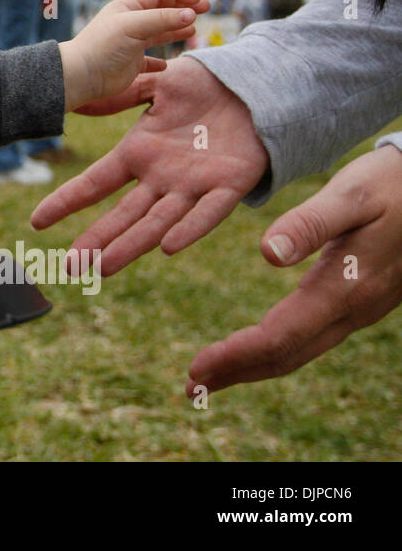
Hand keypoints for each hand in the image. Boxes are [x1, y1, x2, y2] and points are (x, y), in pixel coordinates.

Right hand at [32, 55, 265, 275]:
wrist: (255, 87)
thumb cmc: (206, 84)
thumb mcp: (159, 83)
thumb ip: (125, 95)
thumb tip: (84, 101)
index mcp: (139, 153)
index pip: (96, 183)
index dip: (67, 201)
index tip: (36, 221)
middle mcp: (161, 177)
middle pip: (123, 215)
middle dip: (96, 240)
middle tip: (71, 267)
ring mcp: (193, 185)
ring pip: (157, 222)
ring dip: (131, 246)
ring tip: (103, 268)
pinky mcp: (229, 185)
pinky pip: (208, 212)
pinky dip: (189, 229)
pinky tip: (168, 246)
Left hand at [56, 0, 207, 112]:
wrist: (82, 75)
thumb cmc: (104, 45)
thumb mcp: (135, 26)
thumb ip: (163, 19)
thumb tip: (191, 14)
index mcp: (127, 8)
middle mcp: (129, 23)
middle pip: (161, 12)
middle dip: (182, 10)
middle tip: (205, 10)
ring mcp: (130, 44)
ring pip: (158, 34)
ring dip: (175, 30)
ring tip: (193, 30)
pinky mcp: (130, 64)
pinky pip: (148, 61)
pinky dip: (159, 61)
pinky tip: (167, 64)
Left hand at [186, 145, 401, 393]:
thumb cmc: (389, 185)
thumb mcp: (350, 194)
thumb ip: (310, 223)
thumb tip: (267, 253)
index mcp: (344, 288)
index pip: (280, 336)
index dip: (236, 355)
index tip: (196, 368)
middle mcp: (353, 310)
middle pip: (287, 355)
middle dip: (237, 372)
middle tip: (190, 386)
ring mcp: (359, 311)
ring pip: (300, 352)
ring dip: (253, 366)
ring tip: (212, 376)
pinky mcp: (359, 303)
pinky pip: (311, 339)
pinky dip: (275, 350)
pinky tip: (254, 348)